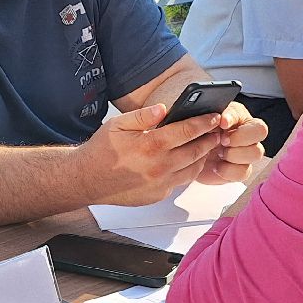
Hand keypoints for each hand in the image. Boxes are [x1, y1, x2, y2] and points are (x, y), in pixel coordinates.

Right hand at [81, 104, 225, 205]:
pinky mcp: (158, 195)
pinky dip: (188, 170)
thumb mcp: (118, 125)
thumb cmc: (101, 150)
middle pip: (196, 151)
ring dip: (203, 156)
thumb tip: (165, 108)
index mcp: (150, 145)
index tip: (214, 117)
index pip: (187, 131)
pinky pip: (180, 182)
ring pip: (192, 169)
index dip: (204, 123)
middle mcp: (159, 166)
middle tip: (217, 131)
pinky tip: (188, 161)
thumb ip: (143, 116)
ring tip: (206, 146)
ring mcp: (160, 183)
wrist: (86, 180)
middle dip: (209, 139)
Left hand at [200, 101, 267, 182]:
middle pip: (259, 150)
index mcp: (248, 124)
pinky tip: (216, 165)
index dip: (243, 132)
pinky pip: (242, 174)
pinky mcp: (237, 172)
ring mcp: (245, 159)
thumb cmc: (205, 125)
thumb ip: (223, 113)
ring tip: (218, 152)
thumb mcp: (214, 112)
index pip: (259, 129)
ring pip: (250, 164)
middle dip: (238, 146)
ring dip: (233, 156)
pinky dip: (227, 171)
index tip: (223, 126)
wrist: (191, 144)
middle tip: (221, 141)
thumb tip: (225, 119)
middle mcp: (250, 142)